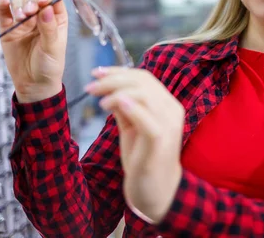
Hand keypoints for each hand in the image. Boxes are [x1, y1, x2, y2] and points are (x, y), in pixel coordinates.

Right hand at [0, 0, 67, 102]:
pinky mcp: (8, 27)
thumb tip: (47, 8)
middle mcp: (40, 16)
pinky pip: (4, 12)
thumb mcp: (53, 48)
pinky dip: (2, 5)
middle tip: (28, 12)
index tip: (41, 2)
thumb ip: (49, 28)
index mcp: (56, 18)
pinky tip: (3, 2)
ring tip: (20, 17)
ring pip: (19, 0)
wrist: (33, 84)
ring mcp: (24, 20)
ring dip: (18, 3)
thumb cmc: (48, 67)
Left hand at [84, 67, 184, 223]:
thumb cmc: (144, 158)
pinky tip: (110, 104)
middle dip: (113, 79)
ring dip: (116, 92)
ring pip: (144, 95)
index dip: (119, 71)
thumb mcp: (131, 127)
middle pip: (143, 81)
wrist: (157, 191)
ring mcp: (168, 125)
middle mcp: (171, 110)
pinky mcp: (160, 141)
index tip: (96, 73)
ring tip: (99, 102)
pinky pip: (146, 118)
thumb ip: (124, 108)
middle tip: (91, 86)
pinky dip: (129, 107)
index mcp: (167, 104)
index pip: (144, 77)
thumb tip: (109, 89)